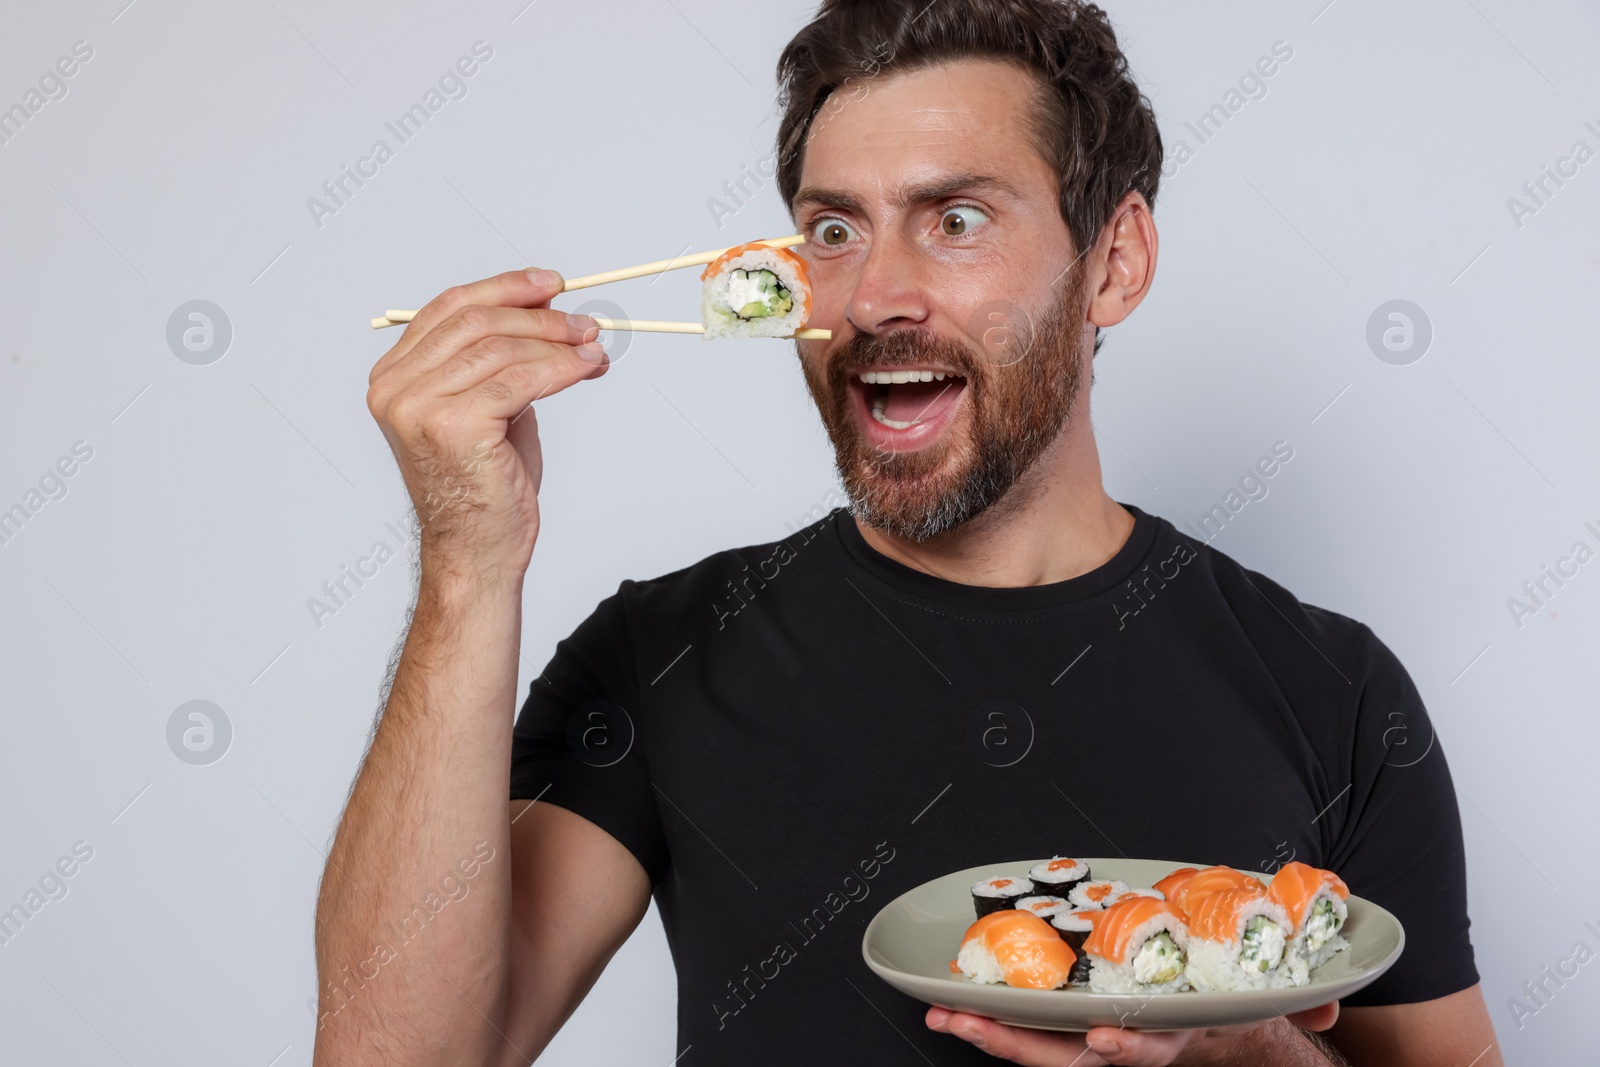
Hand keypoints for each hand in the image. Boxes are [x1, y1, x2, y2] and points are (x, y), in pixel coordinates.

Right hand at [366, 269, 607, 581]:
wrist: (477, 550)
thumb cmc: (483, 486)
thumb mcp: (487, 407)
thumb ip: (501, 361)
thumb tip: (550, 314)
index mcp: (394, 377)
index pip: (449, 309)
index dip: (504, 289)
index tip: (550, 285)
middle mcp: (396, 388)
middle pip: (476, 323)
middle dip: (539, 317)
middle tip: (584, 323)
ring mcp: (419, 407)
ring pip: (501, 349)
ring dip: (556, 342)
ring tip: (592, 348)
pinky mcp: (453, 425)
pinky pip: (519, 380)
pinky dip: (560, 368)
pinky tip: (585, 368)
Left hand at [925, 1001, 1338, 1065]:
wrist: (1215, 1029)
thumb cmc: (1231, 1008)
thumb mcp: (1269, 1006)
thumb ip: (1299, 1002)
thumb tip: (1331, 1004)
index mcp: (1171, 1038)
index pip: (1149, 1051)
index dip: (1128, 1049)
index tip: (1105, 1038)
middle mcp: (1125, 1045)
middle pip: (1065, 1057)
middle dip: (1013, 1044)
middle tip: (962, 1023)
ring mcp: (1094, 1039)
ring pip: (1036, 1048)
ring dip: (988, 1033)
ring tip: (941, 1015)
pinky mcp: (1075, 1025)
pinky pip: (1030, 1029)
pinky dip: (993, 1018)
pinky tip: (955, 1005)